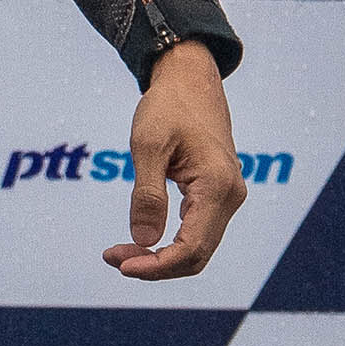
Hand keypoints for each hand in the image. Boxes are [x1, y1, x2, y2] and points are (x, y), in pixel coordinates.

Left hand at [102, 39, 246, 281]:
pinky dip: (172, 242)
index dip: (156, 266)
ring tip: (122, 251)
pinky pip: (198, 230)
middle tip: (114, 258)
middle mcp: (230, 197)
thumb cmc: (168, 105)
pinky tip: (144, 237)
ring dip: (162, 257)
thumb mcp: (148, 144)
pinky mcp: (218, 193)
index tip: (120, 264)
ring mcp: (228, 196)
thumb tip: (143, 240)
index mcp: (217, 187)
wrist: (191, 79)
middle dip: (155, 265)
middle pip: (197, 255)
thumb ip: (147, 194)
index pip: (191, 249)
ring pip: (199, 246)